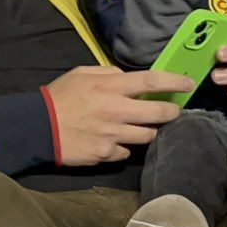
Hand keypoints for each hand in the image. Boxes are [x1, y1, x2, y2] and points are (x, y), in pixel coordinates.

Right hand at [45, 66, 190, 164]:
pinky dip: (124, 146)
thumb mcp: (81, 74)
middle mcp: (116, 111)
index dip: (174, 81)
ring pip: (147, 135)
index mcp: (110, 88)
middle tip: (171, 111)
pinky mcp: (106, 154)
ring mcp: (112, 135)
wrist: (38, 128)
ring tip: (140, 126)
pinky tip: (114, 141)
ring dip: (148, 130)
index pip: (151, 81)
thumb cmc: (59, 97)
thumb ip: (108, 73)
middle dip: (171, 112)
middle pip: (159, 113)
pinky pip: (126, 151)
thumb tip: (126, 77)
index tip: (188, 83)